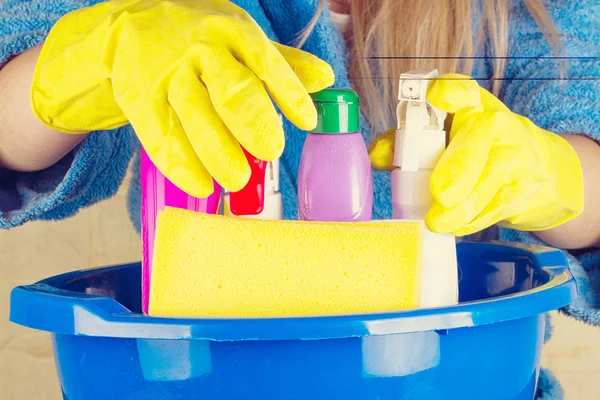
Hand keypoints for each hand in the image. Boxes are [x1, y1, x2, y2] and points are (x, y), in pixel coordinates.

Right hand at [31, 0, 333, 196]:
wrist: (132, 26)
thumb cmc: (201, 38)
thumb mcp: (241, 37)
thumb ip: (283, 62)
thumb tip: (325, 79)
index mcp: (231, 32)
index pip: (264, 61)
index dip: (287, 91)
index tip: (307, 120)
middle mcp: (200, 51)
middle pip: (228, 88)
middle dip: (251, 122)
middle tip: (271, 151)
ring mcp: (168, 76)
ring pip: (192, 115)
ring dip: (215, 151)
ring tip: (237, 180)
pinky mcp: (142, 101)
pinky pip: (160, 136)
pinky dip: (181, 165)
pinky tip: (201, 185)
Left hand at [369, 73, 582, 235]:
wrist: (532, 166)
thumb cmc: (470, 147)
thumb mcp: (440, 136)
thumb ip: (403, 144)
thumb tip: (376, 157)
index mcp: (467, 102)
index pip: (460, 89)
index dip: (448, 93)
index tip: (436, 96)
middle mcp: (493, 121)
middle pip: (476, 142)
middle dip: (458, 171)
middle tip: (439, 194)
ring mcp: (515, 153)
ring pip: (488, 181)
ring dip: (460, 208)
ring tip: (437, 222)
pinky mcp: (526, 185)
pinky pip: (495, 207)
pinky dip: (471, 221)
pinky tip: (456, 226)